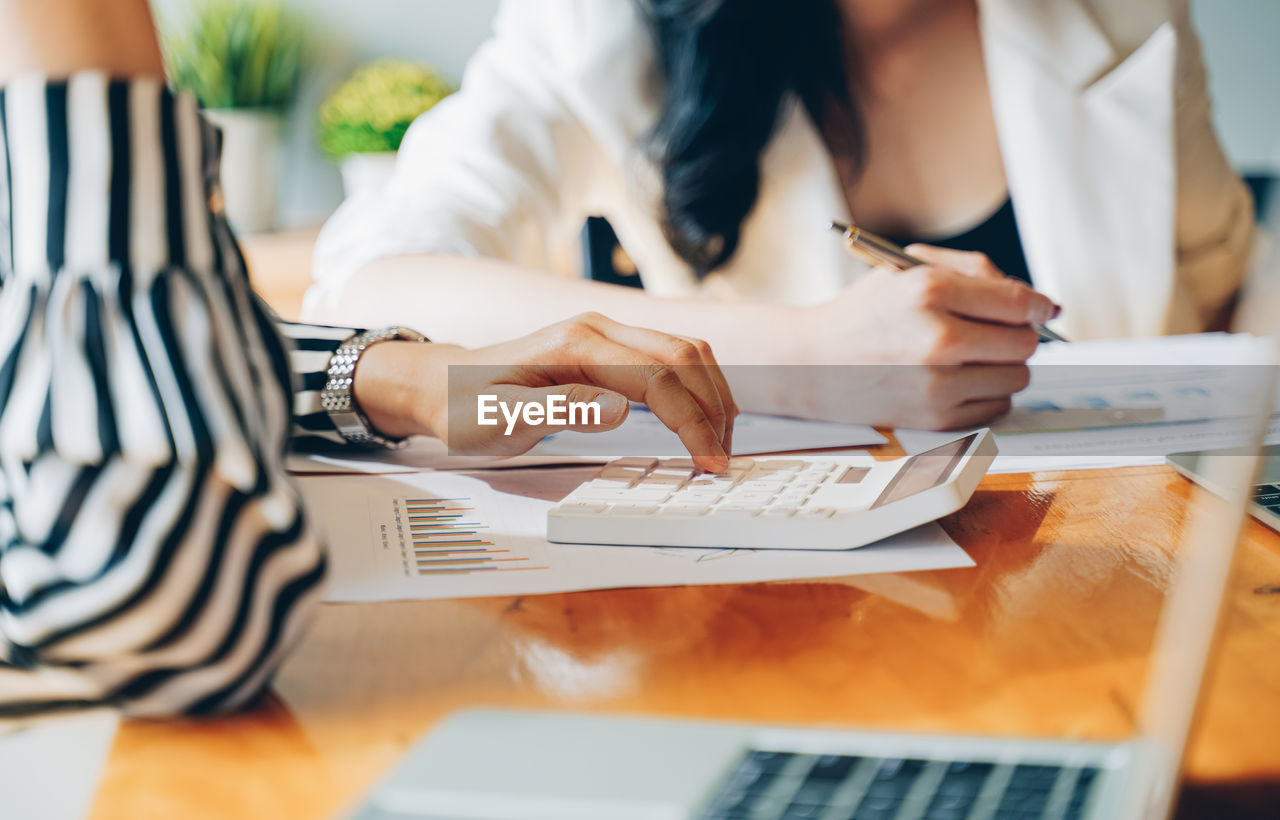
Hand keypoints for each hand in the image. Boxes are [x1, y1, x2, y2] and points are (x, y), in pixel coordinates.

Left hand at [351, 313, 736, 471]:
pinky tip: (701, 419)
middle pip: (685, 357)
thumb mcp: (498, 421)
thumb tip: (621, 409)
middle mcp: (599, 329)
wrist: (441, 384)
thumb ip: (560, 412)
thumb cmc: (465, 408)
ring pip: (685, 351)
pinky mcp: (610, 347)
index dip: (693, 422)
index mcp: (578, 345)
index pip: (659, 379)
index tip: (710, 463)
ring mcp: (606, 333)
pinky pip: (670, 357)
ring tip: (721, 443)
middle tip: (725, 460)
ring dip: (713, 394)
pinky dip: (697, 386)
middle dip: (715, 409)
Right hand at [772, 246, 1057, 428]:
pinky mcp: (935, 418)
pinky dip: (986, 394)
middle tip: (995, 332)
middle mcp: (938, 337)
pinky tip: (957, 381)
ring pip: (1016, 377)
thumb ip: (973, 270)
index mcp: (930, 290)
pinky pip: (996, 407)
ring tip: (969, 357)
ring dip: (1002, 366)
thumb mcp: (907, 269)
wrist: (809, 363)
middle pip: (1024, 342)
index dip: (1040, 305)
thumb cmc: (861, 314)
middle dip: (1018, 335)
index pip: (1019, 301)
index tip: (1043, 309)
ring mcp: (938, 382)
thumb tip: (1037, 301)